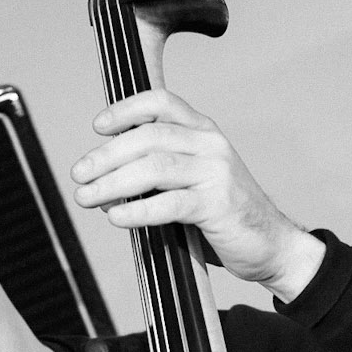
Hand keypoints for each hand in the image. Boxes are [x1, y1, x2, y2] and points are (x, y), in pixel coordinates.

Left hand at [70, 89, 324, 302]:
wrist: (273, 248)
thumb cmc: (225, 218)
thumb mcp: (192, 185)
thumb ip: (158, 178)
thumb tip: (105, 187)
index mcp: (204, 132)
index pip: (162, 103)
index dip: (126, 109)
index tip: (98, 127)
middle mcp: (211, 145)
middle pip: (148, 136)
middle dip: (106, 156)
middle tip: (78, 175)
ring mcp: (216, 173)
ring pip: (154, 167)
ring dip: (112, 183)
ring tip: (87, 198)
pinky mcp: (217, 206)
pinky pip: (169, 204)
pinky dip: (137, 211)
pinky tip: (116, 218)